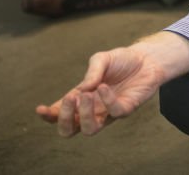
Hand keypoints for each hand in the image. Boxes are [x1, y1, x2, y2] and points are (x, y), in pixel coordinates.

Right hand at [36, 32, 188, 136]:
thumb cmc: (121, 60)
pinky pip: (113, 113)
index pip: (59, 115)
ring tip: (87, 95)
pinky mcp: (126, 109)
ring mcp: (108, 112)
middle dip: (65, 119)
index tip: (41, 109)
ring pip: (89, 130)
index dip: (48, 116)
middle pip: (69, 130)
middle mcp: (92, 109)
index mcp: (80, 98)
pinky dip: (106, 101)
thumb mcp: (101, 59)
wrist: (147, 58)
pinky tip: (104, 86)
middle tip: (71, 98)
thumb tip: (82, 90)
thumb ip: (91, 73)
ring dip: (84, 114)